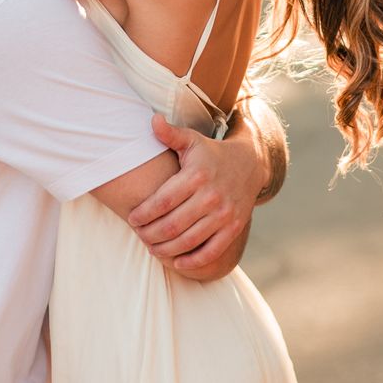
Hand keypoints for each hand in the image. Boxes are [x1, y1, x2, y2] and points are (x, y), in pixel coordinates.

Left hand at [129, 114, 266, 278]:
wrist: (250, 164)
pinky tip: (177, 261)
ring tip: (152, 248)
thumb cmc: (210, 153)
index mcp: (197, 175)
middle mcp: (211, 196)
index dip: (144, 214)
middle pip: (172, 225)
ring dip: (166, 250)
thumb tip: (152, 120)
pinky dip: (192, 261)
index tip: (132, 219)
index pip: (163, 201)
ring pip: (188, 241)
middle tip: (139, 236)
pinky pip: (211, 251)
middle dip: (150, 235)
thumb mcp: (192, 140)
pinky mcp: (234, 228)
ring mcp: (224, 214)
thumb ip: (170, 134)